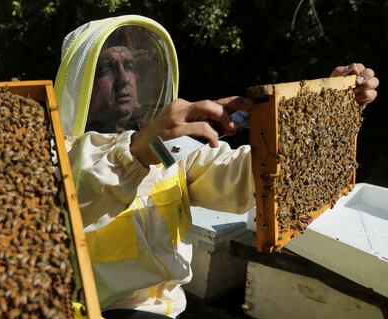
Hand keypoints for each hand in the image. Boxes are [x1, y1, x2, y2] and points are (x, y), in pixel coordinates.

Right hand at [130, 97, 251, 166]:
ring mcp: (176, 118)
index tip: (249, 104)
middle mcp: (180, 108)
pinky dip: (210, 135)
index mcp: (184, 106)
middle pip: (211, 103)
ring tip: (227, 133)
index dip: (233, 102)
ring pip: (207, 110)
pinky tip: (212, 143)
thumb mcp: (182, 129)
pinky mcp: (174, 130)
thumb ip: (200, 126)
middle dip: (228, 112)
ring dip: (222, 121)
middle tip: (235, 127)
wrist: (139, 149)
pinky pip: (199, 128)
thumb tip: (227, 127)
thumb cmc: (163, 141)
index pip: (212, 101)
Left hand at [331, 63, 377, 109]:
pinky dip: (367, 95)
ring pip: (375, 81)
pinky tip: (357, 98)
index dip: (358, 69)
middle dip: (364, 76)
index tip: (353, 74)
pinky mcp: (366, 99)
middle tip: (356, 82)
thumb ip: (341, 71)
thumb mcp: (332, 80)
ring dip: (367, 85)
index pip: (360, 67)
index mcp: (352, 74)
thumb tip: (353, 65)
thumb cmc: (330, 91)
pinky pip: (373, 94)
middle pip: (370, 72)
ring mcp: (365, 89)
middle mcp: (360, 80)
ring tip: (356, 91)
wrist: (328, 107)